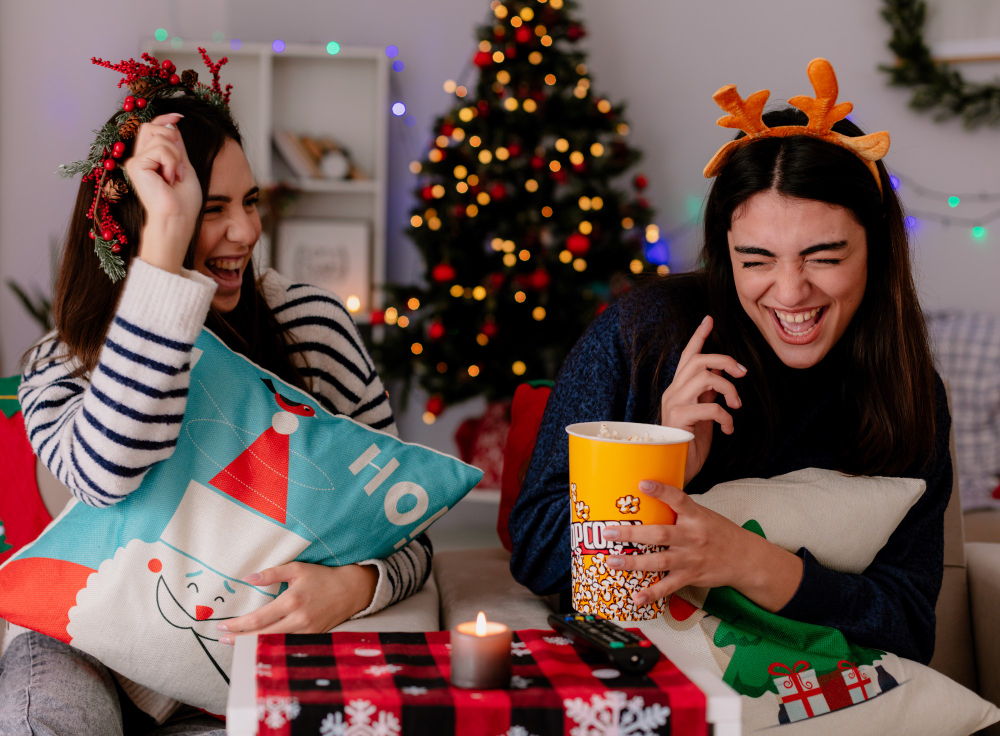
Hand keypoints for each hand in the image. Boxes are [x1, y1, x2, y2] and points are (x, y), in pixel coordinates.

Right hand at [123, 113, 202, 273]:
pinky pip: (160, 149)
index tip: (179, 116)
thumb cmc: (183, 201)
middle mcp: (138, 158)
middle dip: (172, 139)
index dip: (163, 119)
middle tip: (178, 165)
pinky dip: (171, 162)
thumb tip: (171, 122)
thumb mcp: (183, 166)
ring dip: (175, 155)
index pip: (151, 128)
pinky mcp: (135, 165)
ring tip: (174, 176)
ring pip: (159, 136)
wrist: (177, 218)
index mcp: (149, 159)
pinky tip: (169, 178)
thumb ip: (176, 146)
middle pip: (152, 127)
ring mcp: (135, 161)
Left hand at [216, 562, 377, 642]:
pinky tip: (260, 645)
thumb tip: (247, 579)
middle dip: (240, 639)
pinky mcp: (312, 637)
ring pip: (274, 643)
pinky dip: (271, 646)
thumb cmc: (322, 577)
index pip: (258, 618)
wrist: (351, 590)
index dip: (238, 624)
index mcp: (292, 601)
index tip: (222, 626)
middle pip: (262, 635)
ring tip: (236, 644)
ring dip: (253, 645)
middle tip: (222, 640)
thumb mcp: (297, 569)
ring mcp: (306, 631)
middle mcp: (298, 619)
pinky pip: (287, 645)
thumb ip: (271, 574)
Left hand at [603, 480, 802, 611]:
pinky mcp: (690, 576)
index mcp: (695, 516)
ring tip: (612, 561)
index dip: (661, 491)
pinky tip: (635, 598)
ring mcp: (691, 558)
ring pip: (659, 561)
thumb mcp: (703, 514)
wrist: (745, 559)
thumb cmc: (719, 533)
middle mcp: (692, 536)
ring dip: (633, 562)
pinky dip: (651, 593)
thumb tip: (649, 493)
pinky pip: (668, 586)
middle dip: (632, 533)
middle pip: (660, 534)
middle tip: (608, 531)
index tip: (642, 484)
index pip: (678, 499)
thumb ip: (680, 509)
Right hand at [659, 315, 745, 483]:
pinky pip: (710, 407)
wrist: (674, 472)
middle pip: (697, 360)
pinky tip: (728, 430)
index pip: (687, 356)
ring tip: (736, 406)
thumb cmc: (689, 445)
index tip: (709, 318)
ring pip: (704, 378)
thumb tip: (721, 376)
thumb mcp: (703, 415)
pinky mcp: (679, 420)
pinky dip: (726, 417)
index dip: (699, 336)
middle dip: (724, 360)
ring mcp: (674, 405)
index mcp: (678, 390)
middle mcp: (673, 393)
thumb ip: (707, 395)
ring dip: (728, 389)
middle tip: (742, 373)